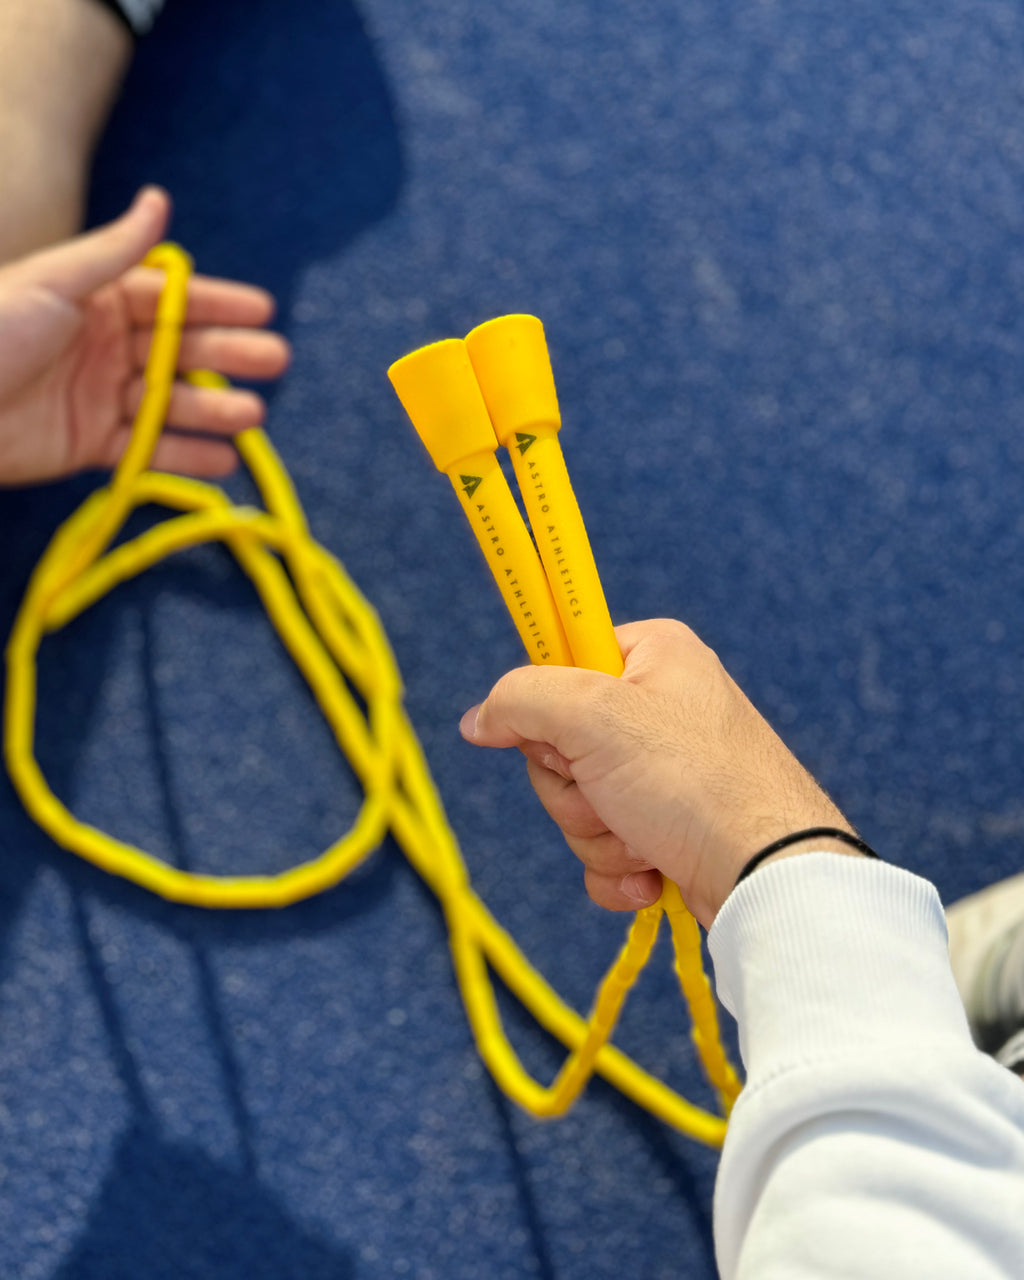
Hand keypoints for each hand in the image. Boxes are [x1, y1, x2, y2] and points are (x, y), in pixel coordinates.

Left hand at [0, 186, 289, 485]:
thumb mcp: (55, 282)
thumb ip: (114, 251)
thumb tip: (159, 199)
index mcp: (97, 303)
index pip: (170, 301)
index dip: (218, 305)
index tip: (263, 310)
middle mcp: (106, 349)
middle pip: (180, 353)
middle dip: (229, 357)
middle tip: (275, 361)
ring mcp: (102, 399)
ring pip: (172, 404)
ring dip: (215, 411)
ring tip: (253, 416)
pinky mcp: (91, 446)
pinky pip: (148, 451)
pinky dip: (187, 457)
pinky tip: (224, 459)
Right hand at [459, 618, 854, 927]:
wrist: (767, 873)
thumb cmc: (692, 780)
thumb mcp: (593, 715)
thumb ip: (521, 699)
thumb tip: (477, 719)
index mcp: (653, 656)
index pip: (562, 661)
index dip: (548, 708)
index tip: (561, 734)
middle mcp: (661, 707)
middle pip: (559, 744)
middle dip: (575, 789)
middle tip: (610, 795)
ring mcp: (665, 772)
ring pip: (578, 802)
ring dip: (598, 835)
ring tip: (643, 839)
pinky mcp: (669, 828)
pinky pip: (606, 847)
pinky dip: (619, 869)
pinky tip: (653, 874)